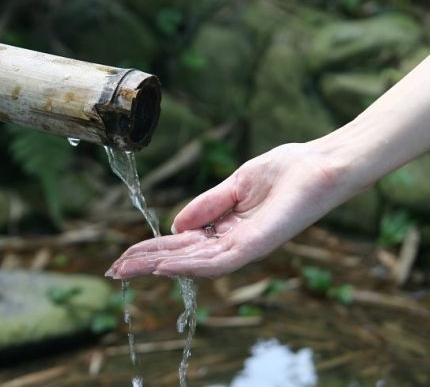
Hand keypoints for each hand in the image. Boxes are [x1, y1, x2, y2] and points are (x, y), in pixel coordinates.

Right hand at [107, 142, 356, 278]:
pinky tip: (164, 265)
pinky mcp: (257, 245)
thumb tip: (173, 225)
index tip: (124, 256)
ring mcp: (245, 246)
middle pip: (182, 257)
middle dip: (147, 263)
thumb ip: (206, 206)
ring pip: (194, 263)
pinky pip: (219, 260)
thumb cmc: (286, 171)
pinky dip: (189, 265)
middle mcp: (233, 243)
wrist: (321, 164)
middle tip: (114, 270)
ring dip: (159, 266)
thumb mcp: (235, 185)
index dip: (151, 249)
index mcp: (227, 228)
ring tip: (127, 269)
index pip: (181, 243)